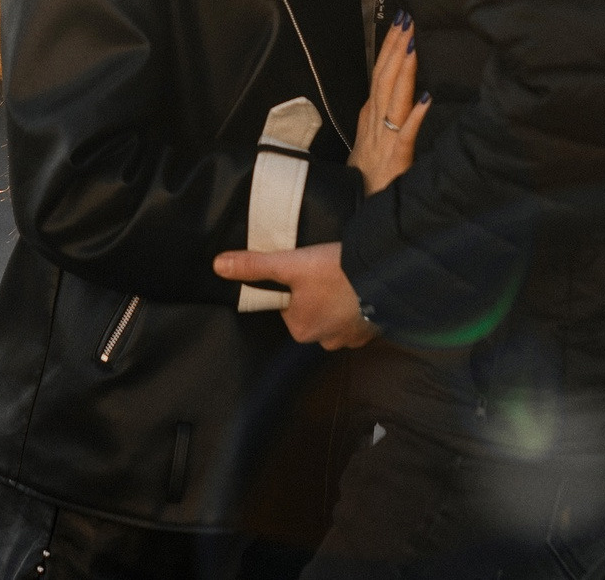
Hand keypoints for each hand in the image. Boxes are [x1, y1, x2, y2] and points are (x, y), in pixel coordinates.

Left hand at [213, 242, 375, 348]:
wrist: (386, 277)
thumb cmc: (334, 272)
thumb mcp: (290, 264)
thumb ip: (254, 266)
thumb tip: (217, 265)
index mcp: (300, 330)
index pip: (288, 306)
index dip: (295, 286)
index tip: (307, 271)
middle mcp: (325, 341)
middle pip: (312, 311)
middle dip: (318, 293)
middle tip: (327, 270)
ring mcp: (351, 339)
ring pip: (336, 315)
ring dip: (339, 300)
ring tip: (345, 277)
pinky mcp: (373, 331)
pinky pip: (358, 317)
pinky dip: (358, 304)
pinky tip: (362, 288)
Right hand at [350, 12, 429, 195]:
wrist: (360, 217)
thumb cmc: (370, 181)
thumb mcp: (375, 145)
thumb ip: (388, 120)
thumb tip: (406, 96)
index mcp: (371, 119)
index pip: (379, 76)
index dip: (388, 49)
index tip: (399, 24)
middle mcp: (375, 124)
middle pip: (384, 79)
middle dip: (394, 48)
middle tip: (406, 19)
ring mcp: (383, 141)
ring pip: (392, 99)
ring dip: (402, 71)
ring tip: (411, 44)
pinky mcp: (395, 161)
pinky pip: (406, 135)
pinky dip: (414, 116)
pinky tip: (426, 98)